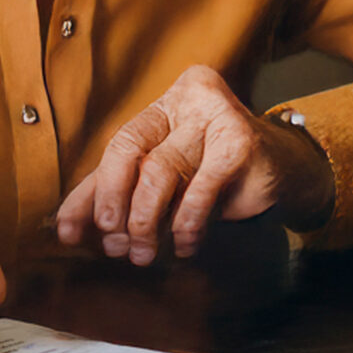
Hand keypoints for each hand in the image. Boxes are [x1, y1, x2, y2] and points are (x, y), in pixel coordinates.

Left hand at [53, 65, 333, 262]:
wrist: (285, 168)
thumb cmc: (215, 171)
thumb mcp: (165, 176)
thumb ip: (119, 191)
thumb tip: (67, 226)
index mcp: (164, 102)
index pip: (117, 146)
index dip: (90, 192)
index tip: (70, 232)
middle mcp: (188, 100)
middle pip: (129, 149)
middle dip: (113, 202)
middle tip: (113, 244)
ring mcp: (217, 116)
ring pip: (160, 172)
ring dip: (146, 221)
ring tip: (143, 253)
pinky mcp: (242, 143)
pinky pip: (199, 192)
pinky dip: (185, 225)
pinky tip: (184, 245)